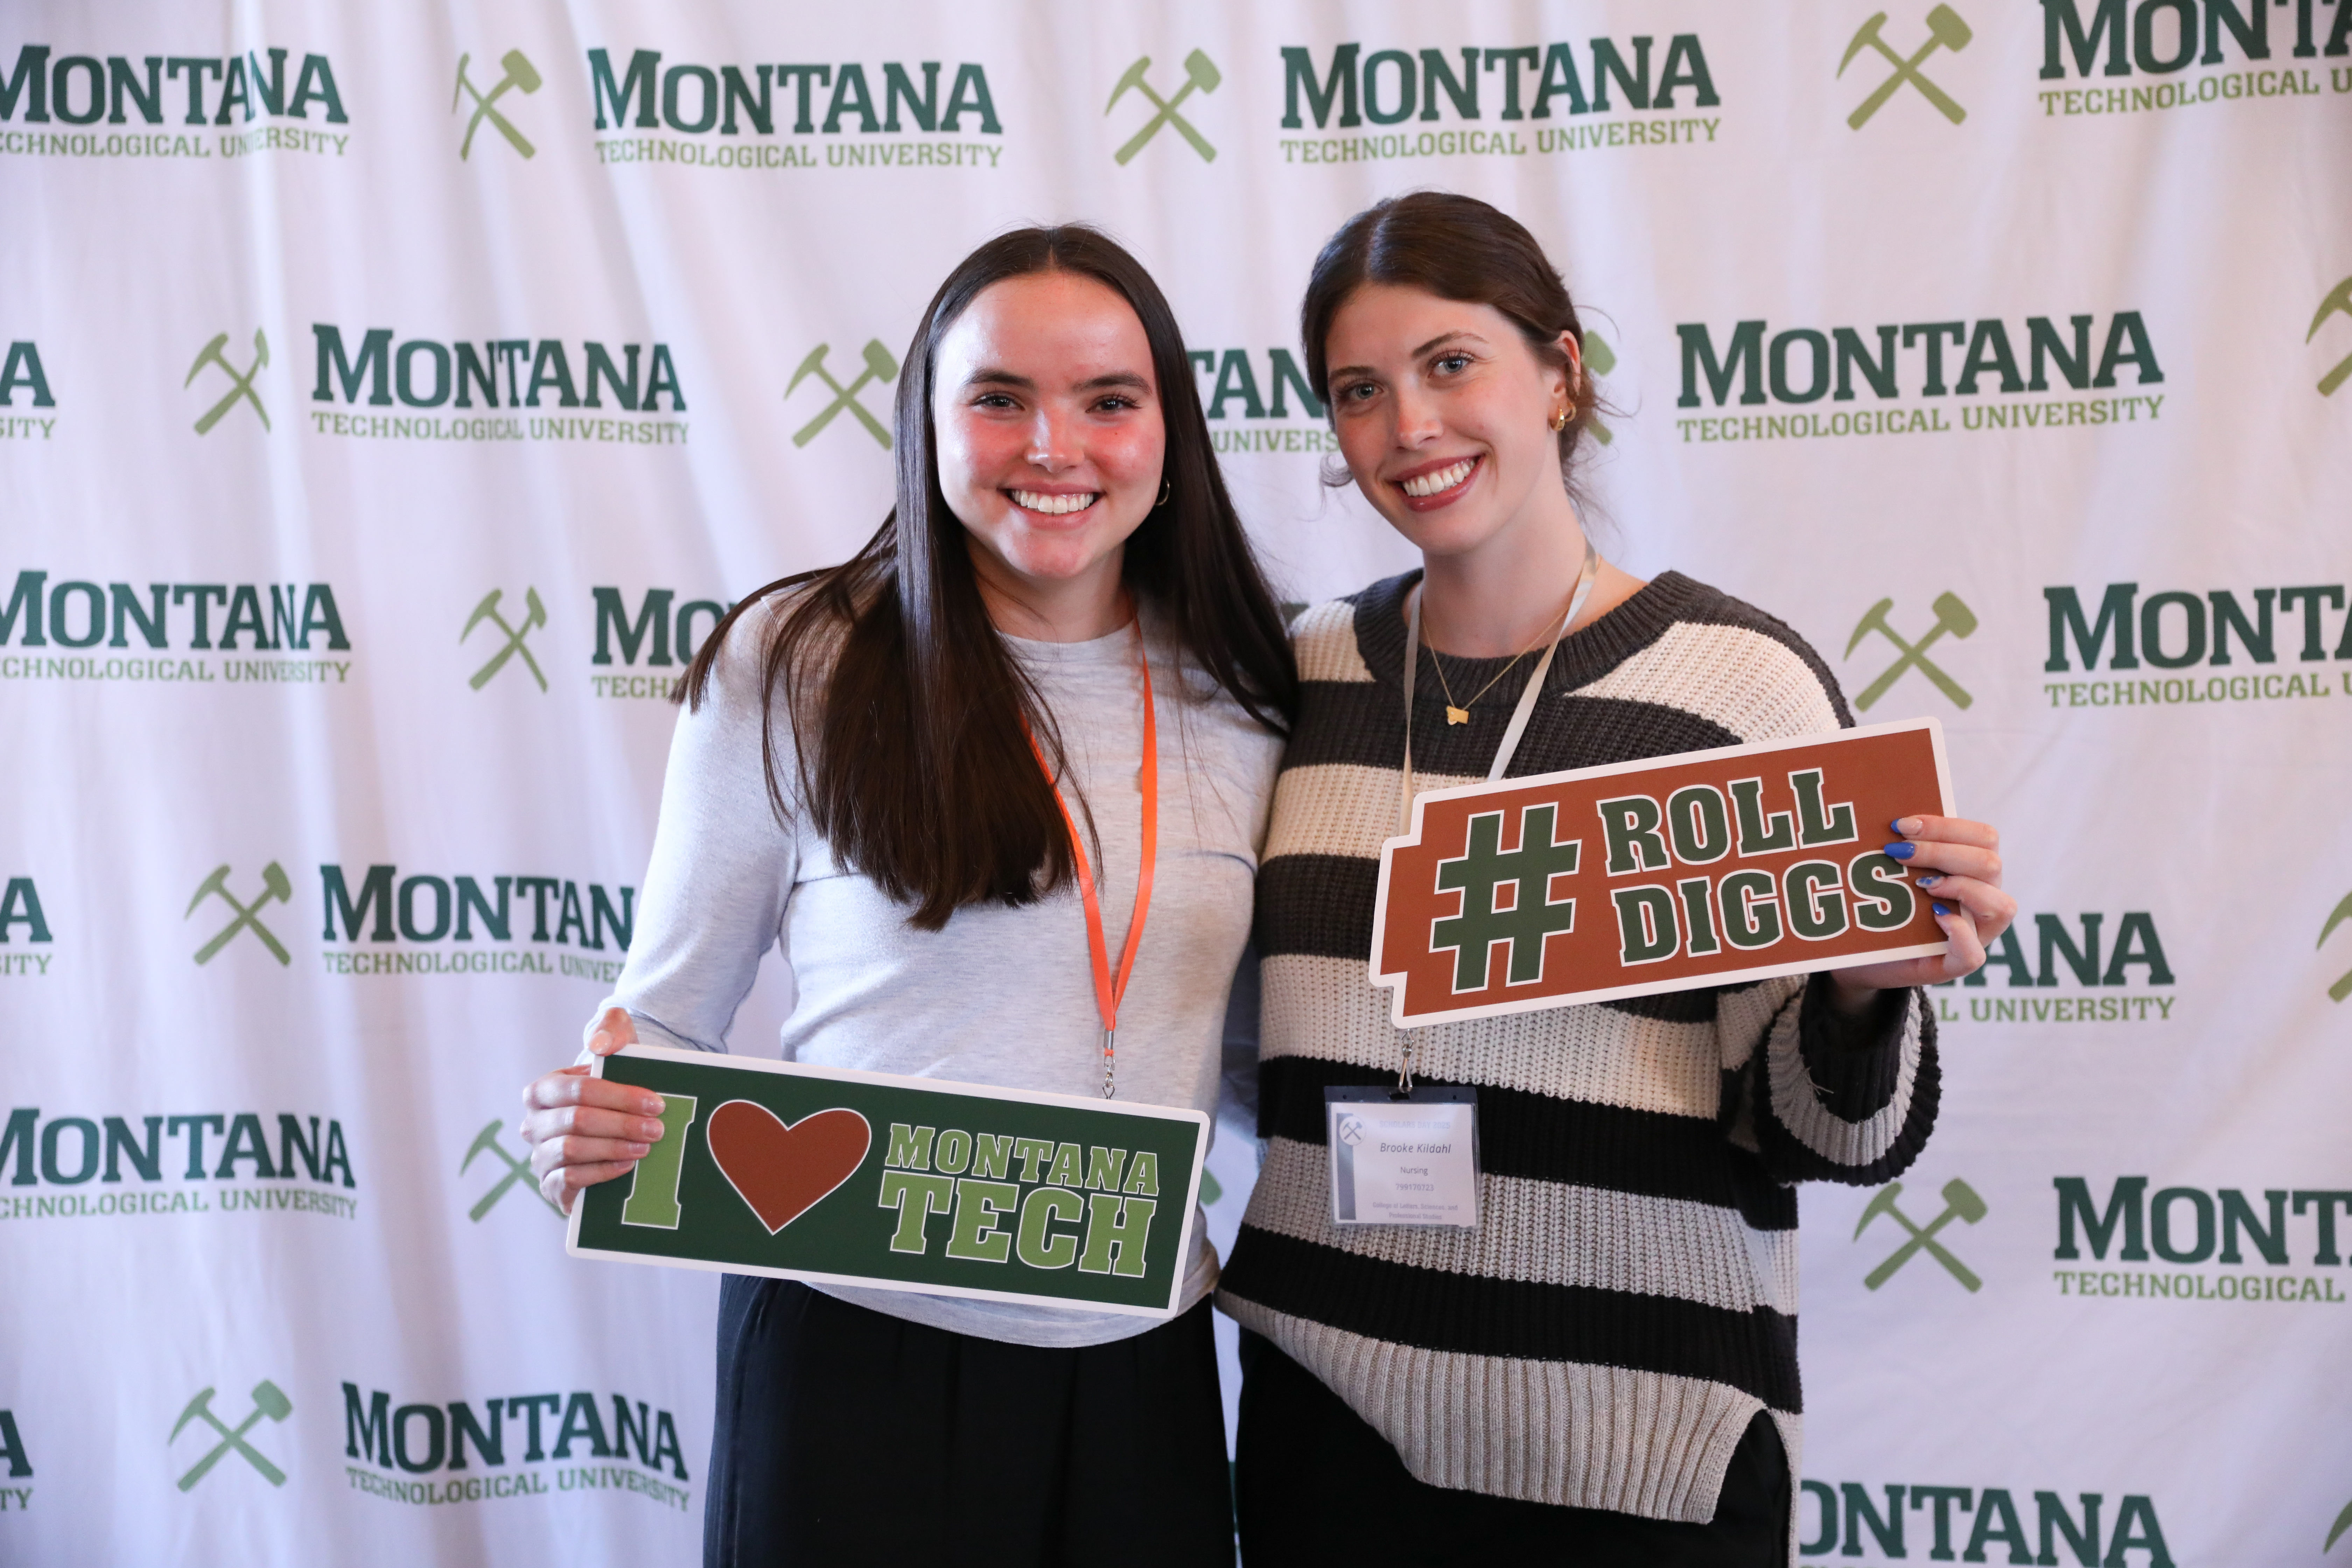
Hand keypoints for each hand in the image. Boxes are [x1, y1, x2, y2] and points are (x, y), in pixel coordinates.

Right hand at [521, 1006, 664, 1214]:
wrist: (612, 1118)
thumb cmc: (612, 1080)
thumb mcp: (615, 1044)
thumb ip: (610, 1028)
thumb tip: (601, 1044)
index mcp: (543, 1089)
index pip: (578, 1089)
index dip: (619, 1096)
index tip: (655, 1103)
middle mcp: (534, 1123)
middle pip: (577, 1121)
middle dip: (622, 1124)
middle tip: (657, 1129)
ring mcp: (540, 1155)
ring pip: (573, 1150)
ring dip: (614, 1148)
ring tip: (646, 1146)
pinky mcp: (551, 1184)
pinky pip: (571, 1178)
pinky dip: (601, 1172)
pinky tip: (627, 1165)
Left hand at [1828, 815, 2016, 1005]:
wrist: (1864, 953)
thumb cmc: (1884, 905)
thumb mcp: (1896, 872)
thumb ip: (1906, 848)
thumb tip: (1891, 821)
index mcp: (1972, 869)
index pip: (1983, 837)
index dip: (1946, 826)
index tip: (1901, 825)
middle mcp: (1983, 899)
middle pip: (1990, 863)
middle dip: (1942, 852)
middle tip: (1898, 851)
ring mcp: (1977, 934)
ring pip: (2000, 906)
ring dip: (1960, 887)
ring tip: (1921, 884)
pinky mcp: (1956, 964)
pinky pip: (1973, 954)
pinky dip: (1958, 933)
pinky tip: (1934, 916)